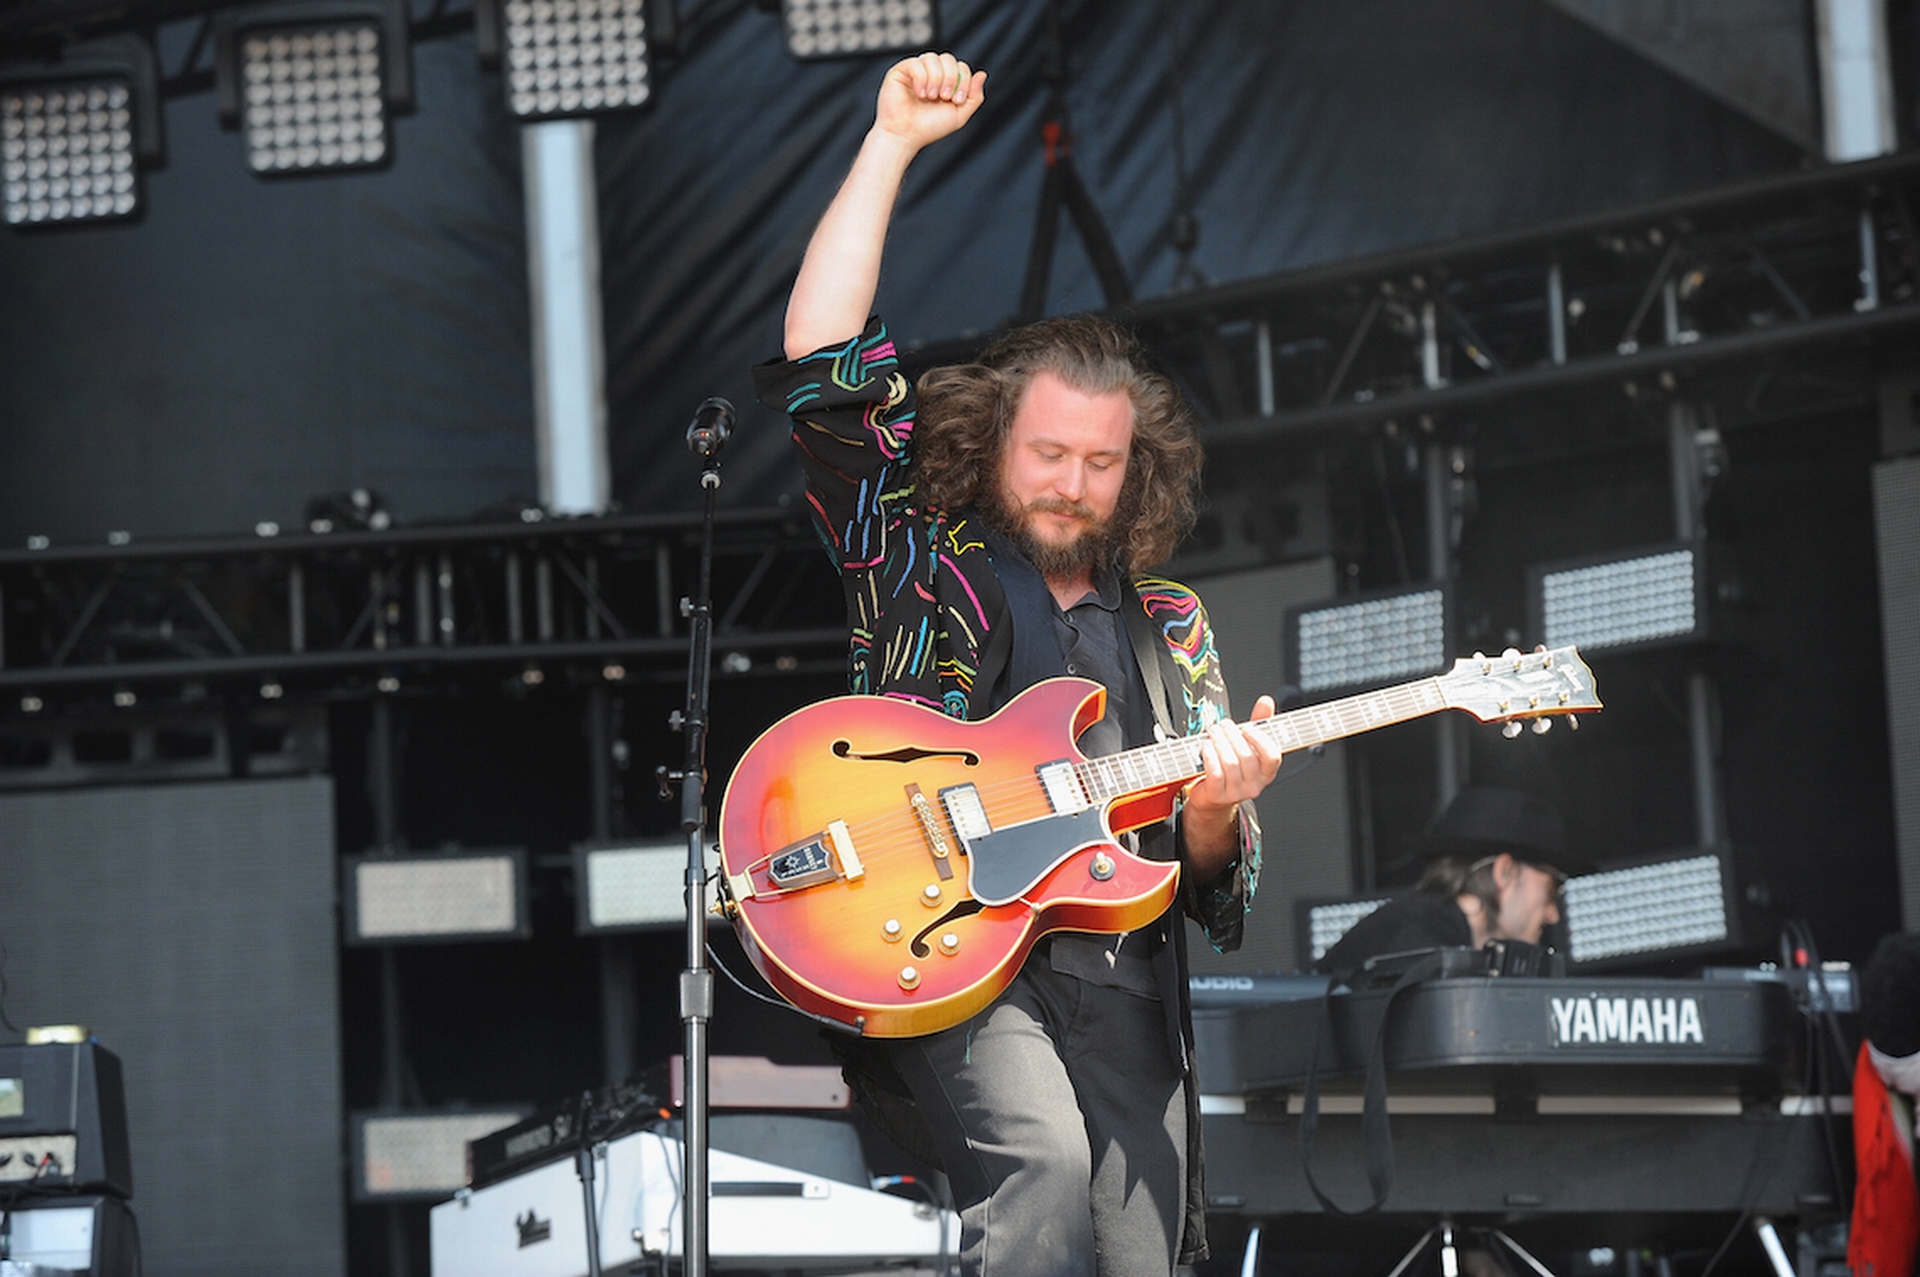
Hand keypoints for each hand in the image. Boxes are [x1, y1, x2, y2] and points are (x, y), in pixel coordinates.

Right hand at [875, 51, 986, 152]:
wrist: (906, 136)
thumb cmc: (929, 127)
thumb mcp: (959, 115)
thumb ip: (974, 96)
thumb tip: (982, 74)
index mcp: (945, 81)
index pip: (960, 67)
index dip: (963, 80)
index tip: (956, 100)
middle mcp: (931, 73)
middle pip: (948, 58)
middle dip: (951, 78)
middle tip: (944, 97)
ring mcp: (916, 70)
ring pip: (932, 58)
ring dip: (935, 79)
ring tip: (930, 97)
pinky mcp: (901, 70)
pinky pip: (916, 63)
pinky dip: (921, 79)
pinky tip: (919, 94)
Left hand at [1183, 695, 1282, 859]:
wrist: (1212, 797)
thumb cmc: (1232, 767)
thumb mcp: (1249, 746)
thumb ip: (1259, 724)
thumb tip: (1266, 701)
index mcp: (1267, 773)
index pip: (1273, 757)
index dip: (1260, 739)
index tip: (1247, 728)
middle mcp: (1254, 785)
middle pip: (1247, 756)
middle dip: (1232, 735)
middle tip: (1223, 725)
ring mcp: (1236, 793)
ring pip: (1230, 763)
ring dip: (1219, 742)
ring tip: (1213, 732)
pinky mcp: (1217, 796)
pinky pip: (1214, 772)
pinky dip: (1209, 755)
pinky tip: (1206, 746)